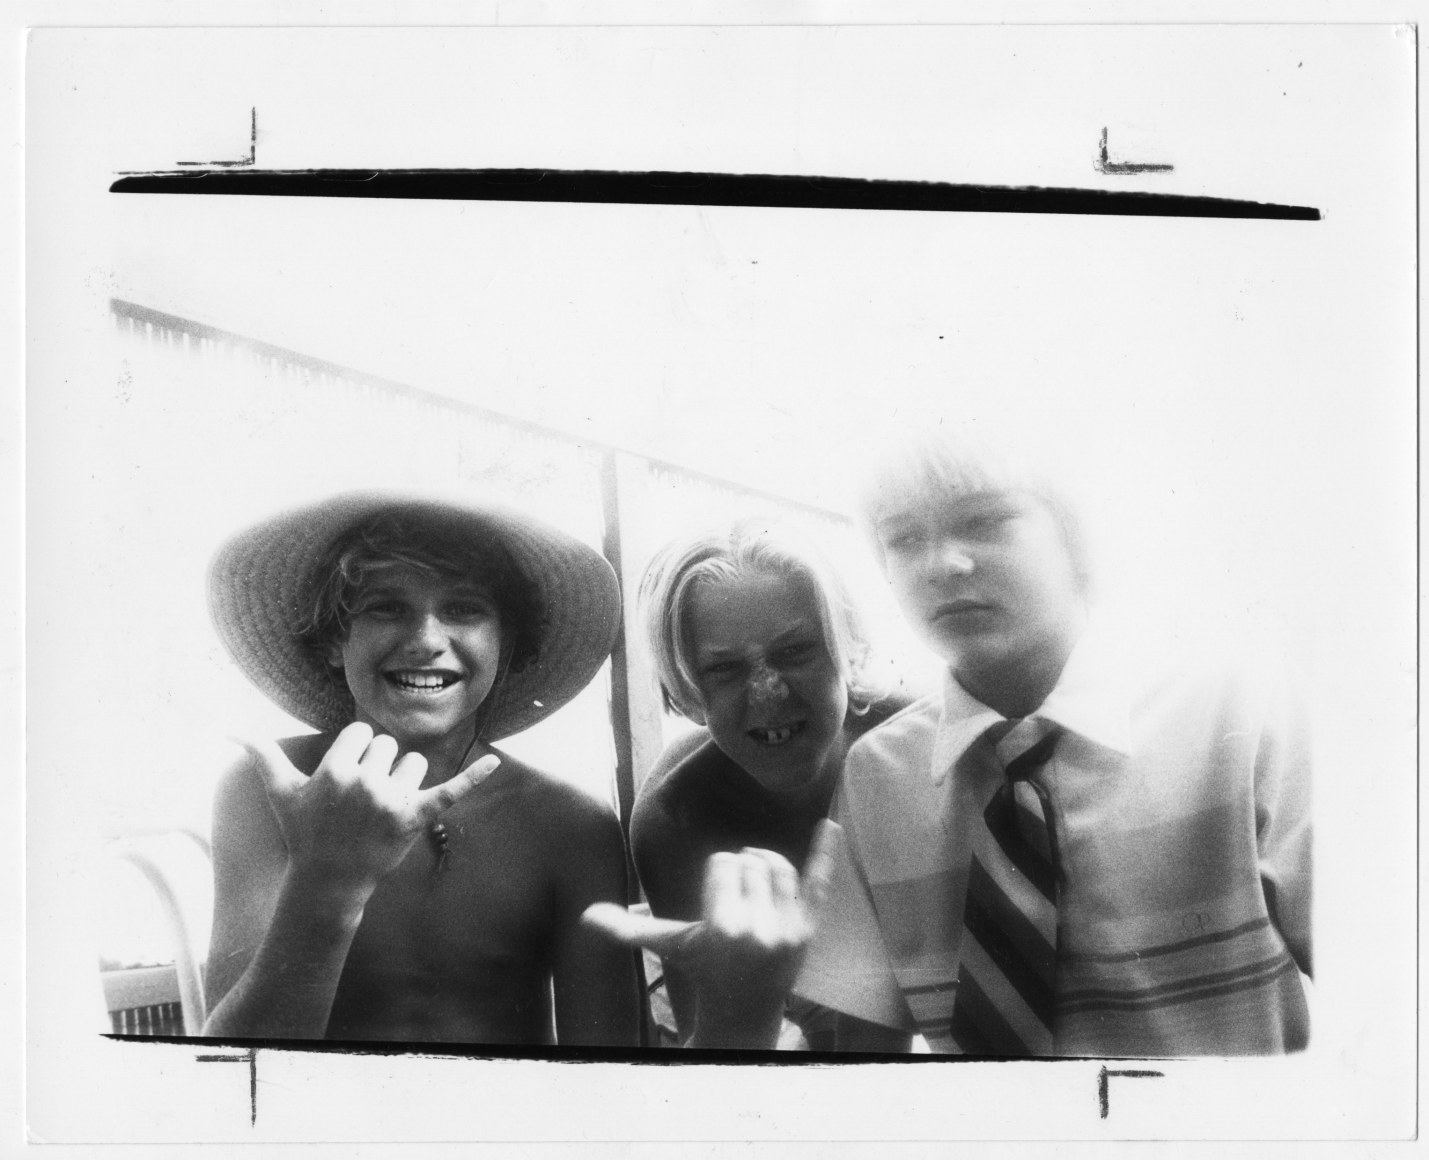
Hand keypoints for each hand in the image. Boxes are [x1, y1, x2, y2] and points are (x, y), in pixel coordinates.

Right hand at [238, 722, 500, 893]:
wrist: (329, 881)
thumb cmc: (304, 833)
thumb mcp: (280, 793)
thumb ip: (261, 756)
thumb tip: (229, 731)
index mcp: (335, 770)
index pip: (361, 733)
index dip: (353, 754)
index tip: (343, 782)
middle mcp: (365, 783)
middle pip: (387, 745)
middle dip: (377, 767)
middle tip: (360, 802)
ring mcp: (392, 801)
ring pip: (414, 762)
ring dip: (403, 780)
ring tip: (381, 810)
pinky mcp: (418, 818)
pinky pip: (452, 790)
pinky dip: (474, 776)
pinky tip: (495, 761)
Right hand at [583, 820, 837, 1047]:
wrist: (744, 1010)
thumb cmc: (702, 969)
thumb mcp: (667, 947)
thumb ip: (629, 928)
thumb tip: (586, 918)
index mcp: (723, 927)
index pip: (723, 862)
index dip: (716, 873)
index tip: (714, 900)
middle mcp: (759, 929)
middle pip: (752, 860)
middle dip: (740, 871)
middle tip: (734, 898)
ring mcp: (789, 929)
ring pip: (780, 867)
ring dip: (766, 868)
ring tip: (754, 884)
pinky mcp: (809, 930)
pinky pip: (819, 884)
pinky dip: (824, 854)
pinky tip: (828, 825)